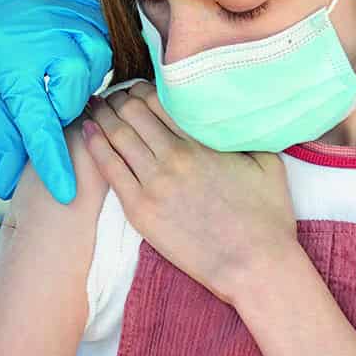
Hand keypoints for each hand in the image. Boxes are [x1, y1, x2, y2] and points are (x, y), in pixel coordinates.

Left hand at [0, 0, 111, 203]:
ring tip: (58, 78)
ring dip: (80, 80)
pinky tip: (76, 55)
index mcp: (12, 65)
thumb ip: (3, 137)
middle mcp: (44, 38)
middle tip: (42, 102)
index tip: (66, 192)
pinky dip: (94, 51)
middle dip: (61, 109)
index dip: (53, 162)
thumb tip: (8, 184)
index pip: (39, 126)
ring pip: (98, 65)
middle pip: (75, 96)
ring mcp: (66, 16)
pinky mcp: (80, 4)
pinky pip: (105, 35)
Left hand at [82, 83, 296, 304]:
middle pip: (133, 113)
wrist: (254, 266)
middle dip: (119, 100)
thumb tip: (234, 114)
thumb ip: (244, 133)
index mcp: (202, 142)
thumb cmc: (267, 218)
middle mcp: (174, 158)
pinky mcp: (140, 211)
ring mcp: (154, 185)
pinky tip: (87, 131)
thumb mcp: (267, 162)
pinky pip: (109, 169)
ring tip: (95, 107)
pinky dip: (95, 146)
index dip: (143, 89)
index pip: (160, 100)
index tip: (137, 89)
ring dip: (104, 117)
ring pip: (117, 136)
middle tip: (113, 97)